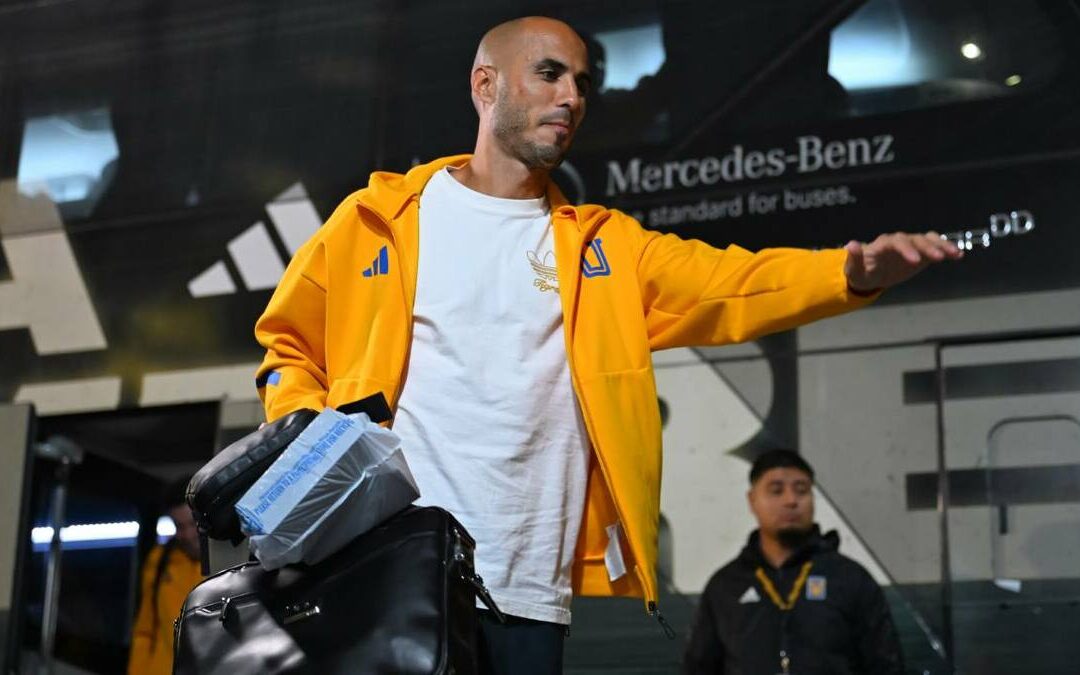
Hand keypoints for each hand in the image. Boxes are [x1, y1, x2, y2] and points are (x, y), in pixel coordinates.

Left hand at [843, 231, 962, 292]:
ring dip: (941, 245)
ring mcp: (911, 245)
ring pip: (927, 239)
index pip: (895, 242)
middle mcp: (899, 241)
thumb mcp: (854, 270)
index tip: (915, 262)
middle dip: (926, 248)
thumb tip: (850, 245)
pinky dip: (945, 248)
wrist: (869, 274)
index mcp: (882, 245)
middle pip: (914, 239)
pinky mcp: (920, 252)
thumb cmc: (860, 273)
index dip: (906, 249)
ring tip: (954, 254)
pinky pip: (934, 246)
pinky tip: (958, 255)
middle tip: (939, 258)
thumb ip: (854, 258)